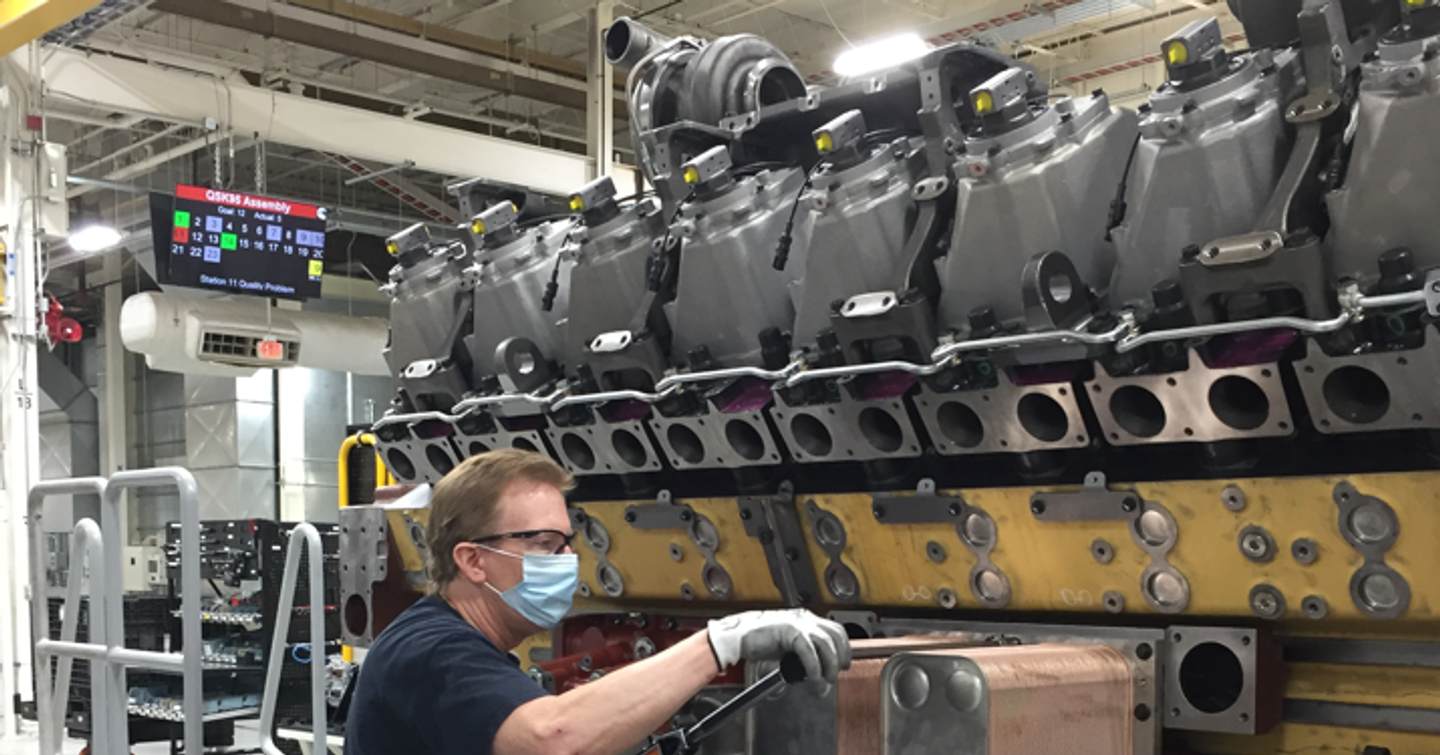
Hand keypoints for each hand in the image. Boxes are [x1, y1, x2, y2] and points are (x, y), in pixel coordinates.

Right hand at [706, 609, 850, 681]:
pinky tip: (812, 679)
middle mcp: (804, 618)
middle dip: (840, 658)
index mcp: (805, 619)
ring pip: (826, 644)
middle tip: (834, 676)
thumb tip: (817, 671)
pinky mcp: (789, 631)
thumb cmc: (758, 641)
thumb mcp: (787, 647)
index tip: (843, 664)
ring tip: (822, 683)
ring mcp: (797, 623)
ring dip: (828, 667)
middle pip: (835, 635)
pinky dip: (814, 668)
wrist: (736, 637)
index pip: (835, 630)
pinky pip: (809, 651)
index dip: (843, 648)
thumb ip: (803, 654)